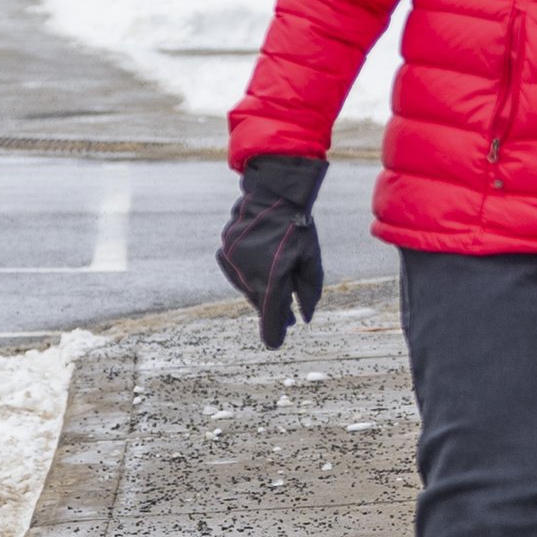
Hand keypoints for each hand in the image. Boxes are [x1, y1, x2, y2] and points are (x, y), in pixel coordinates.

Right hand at [217, 153, 326, 347]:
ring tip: (279, 296)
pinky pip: (237, 271)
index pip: (270, 316)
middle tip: (290, 320)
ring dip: (261, 292)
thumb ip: (309, 291)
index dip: (274, 332)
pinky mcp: (224, 250)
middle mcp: (248, 273)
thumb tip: (304, 318)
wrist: (275, 192)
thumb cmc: (299, 226)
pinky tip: (262, 272)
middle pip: (259, 302)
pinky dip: (249, 274)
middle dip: (274, 311)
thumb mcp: (311, 259)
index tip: (275, 344)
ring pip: (246, 287)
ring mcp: (233, 262)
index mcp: (272, 278)